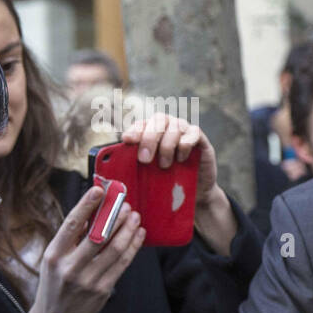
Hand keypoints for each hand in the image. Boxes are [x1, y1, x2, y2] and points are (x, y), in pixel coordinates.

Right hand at [21, 187, 144, 312]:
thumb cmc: (54, 284)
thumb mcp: (54, 261)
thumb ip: (71, 240)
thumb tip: (94, 212)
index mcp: (53, 255)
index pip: (71, 225)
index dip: (87, 206)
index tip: (99, 190)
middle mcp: (70, 267)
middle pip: (98, 235)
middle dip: (115, 216)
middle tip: (126, 204)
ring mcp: (88, 280)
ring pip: (115, 248)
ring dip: (128, 229)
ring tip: (135, 216)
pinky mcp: (103, 290)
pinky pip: (123, 263)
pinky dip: (133, 246)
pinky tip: (138, 235)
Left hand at [123, 112, 238, 254]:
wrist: (195, 192)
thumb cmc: (169, 181)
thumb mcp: (149, 174)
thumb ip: (134, 165)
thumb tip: (111, 167)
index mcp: (153, 131)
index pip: (141, 123)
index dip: (134, 130)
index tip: (126, 140)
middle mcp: (168, 126)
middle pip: (157, 121)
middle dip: (149, 139)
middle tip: (144, 159)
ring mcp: (185, 129)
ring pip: (174, 126)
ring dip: (166, 146)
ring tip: (164, 165)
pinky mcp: (201, 137)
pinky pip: (193, 133)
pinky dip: (185, 144)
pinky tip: (182, 158)